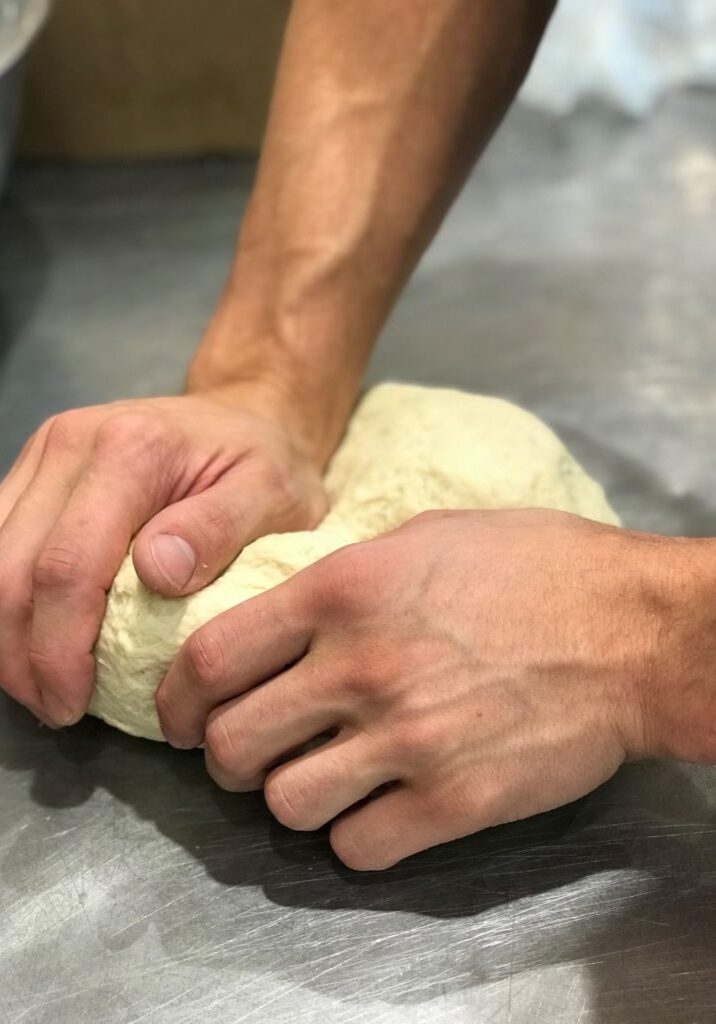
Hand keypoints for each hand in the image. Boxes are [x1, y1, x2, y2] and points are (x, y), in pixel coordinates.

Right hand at [0, 384, 327, 726]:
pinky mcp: (32, 468)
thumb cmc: (266, 464)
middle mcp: (72, 442)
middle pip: (9, 568)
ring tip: (40, 686)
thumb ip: (220, 530)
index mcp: (131, 450)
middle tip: (56, 709)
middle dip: (21, 655)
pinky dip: (3, 599)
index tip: (74, 703)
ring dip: (4, 632)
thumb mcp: (275, 495)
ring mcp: (43, 452)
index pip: (67, 565)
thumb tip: (157, 574)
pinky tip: (32, 639)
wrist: (243, 414)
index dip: (57, 648)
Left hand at [157, 508, 704, 869]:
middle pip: (234, 744)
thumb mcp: (424, 536)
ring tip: (321, 777)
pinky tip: (376, 807)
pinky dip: (353, 835)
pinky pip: (356, 847)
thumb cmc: (535, 567)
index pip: (212, 659)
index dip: (179, 698)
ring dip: (290, 797)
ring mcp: (406, 740)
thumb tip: (284, 612)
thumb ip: (343, 574)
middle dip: (226, 757)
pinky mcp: (453, 802)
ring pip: (285, 805)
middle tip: (250, 752)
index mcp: (344, 591)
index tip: (182, 716)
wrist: (632, 631)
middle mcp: (361, 667)